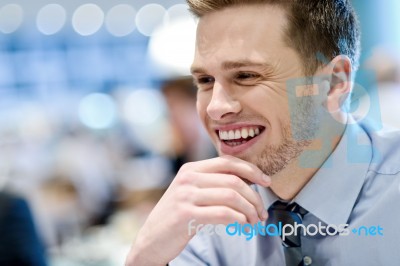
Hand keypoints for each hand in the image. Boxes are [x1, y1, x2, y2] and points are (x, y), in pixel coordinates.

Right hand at [125, 155, 270, 265]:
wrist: (151, 240)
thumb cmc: (176, 217)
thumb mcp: (191, 192)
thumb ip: (213, 184)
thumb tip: (248, 183)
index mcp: (191, 169)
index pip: (228, 162)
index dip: (251, 170)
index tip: (266, 181)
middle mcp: (188, 178)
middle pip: (234, 180)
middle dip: (254, 197)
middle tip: (262, 212)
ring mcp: (186, 196)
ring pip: (231, 197)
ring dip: (250, 210)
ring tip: (254, 221)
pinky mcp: (186, 215)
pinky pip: (223, 213)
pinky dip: (238, 219)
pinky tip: (242, 225)